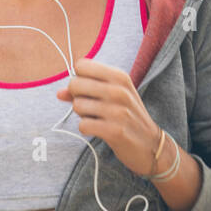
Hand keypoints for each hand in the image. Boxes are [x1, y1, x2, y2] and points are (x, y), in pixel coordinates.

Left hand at [56, 57, 164, 177]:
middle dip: (76, 97)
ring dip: (82, 115)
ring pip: (77, 105)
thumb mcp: (112, 96)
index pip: (81, 65)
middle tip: (90, 106)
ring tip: (97, 118)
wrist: (151, 145)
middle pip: (75, 84)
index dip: (79, 78)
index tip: (88, 89)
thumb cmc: (128, 116)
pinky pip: (83, 125)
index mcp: (119, 76)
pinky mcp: (115, 131)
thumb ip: (85, 90)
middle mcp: (119, 90)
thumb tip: (59, 93)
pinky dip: (86, 128)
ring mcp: (118, 111)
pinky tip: (98, 129)